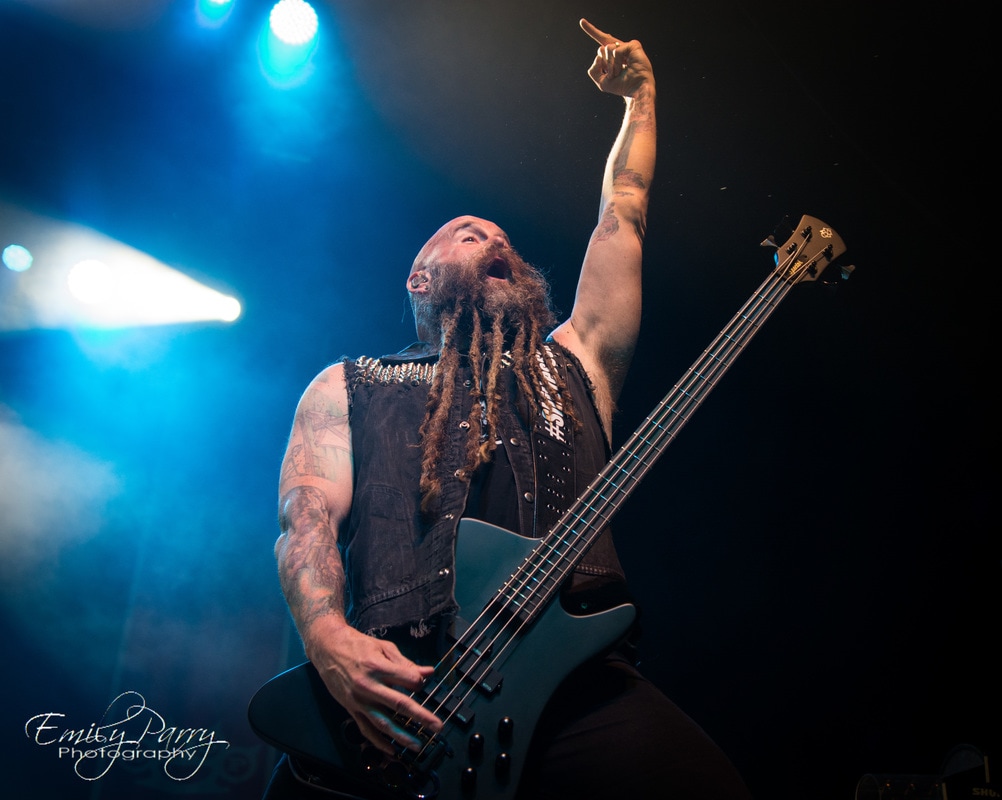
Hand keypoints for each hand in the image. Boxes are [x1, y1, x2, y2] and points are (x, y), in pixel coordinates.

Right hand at [308, 621, 440, 754]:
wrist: (328, 648)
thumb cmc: (358, 644)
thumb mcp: (383, 647)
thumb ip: (406, 663)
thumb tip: (428, 672)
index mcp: (377, 666)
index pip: (407, 679)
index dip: (419, 682)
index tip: (422, 682)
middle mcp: (368, 685)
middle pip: (399, 703)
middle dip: (421, 716)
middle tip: (437, 726)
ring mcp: (358, 699)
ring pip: (382, 721)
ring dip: (401, 735)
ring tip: (417, 745)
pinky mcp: (351, 708)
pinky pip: (365, 728)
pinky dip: (378, 741)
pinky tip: (391, 750)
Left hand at [580, 18, 653, 97]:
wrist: (635, 90)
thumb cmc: (621, 86)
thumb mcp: (601, 81)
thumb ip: (593, 70)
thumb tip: (598, 55)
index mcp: (612, 55)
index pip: (601, 41)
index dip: (592, 31)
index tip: (582, 22)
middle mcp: (619, 49)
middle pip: (601, 50)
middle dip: (604, 65)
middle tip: (613, 74)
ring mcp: (626, 46)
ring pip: (607, 49)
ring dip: (610, 65)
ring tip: (619, 72)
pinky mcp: (632, 45)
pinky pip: (616, 51)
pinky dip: (617, 63)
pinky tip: (626, 67)